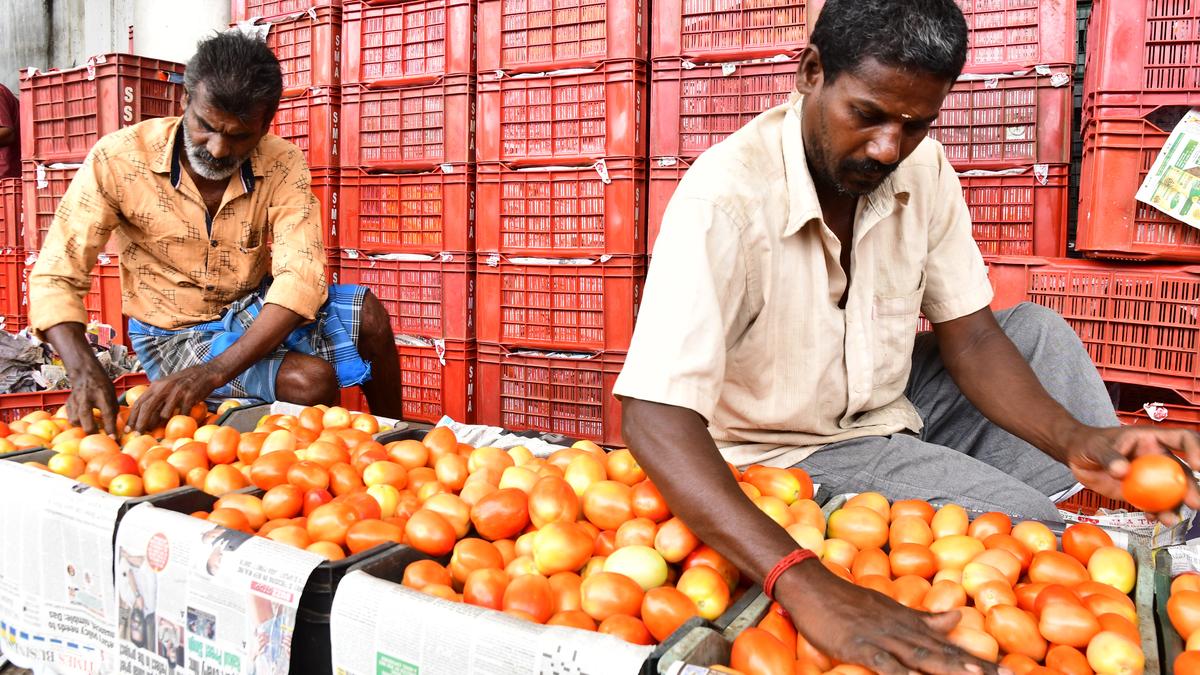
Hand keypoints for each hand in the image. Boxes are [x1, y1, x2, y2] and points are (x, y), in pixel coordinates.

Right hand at [66, 359, 119, 436]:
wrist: (85, 373)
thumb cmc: (101, 385)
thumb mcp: (112, 395)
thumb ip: (112, 411)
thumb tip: (113, 429)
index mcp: (101, 394)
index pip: (106, 413)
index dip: (110, 427)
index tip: (113, 438)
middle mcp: (86, 397)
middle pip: (85, 417)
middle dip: (91, 430)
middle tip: (98, 438)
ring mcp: (75, 400)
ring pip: (75, 419)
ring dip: (83, 427)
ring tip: (91, 429)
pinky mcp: (68, 403)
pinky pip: (70, 418)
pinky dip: (77, 423)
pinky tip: (83, 423)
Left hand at [127, 366, 219, 431]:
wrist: (206, 373)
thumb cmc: (185, 382)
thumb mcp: (167, 386)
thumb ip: (157, 398)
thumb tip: (146, 418)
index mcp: (157, 385)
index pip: (139, 402)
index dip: (132, 417)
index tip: (128, 429)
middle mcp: (165, 387)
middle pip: (148, 408)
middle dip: (140, 423)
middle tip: (137, 434)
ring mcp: (177, 391)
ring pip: (164, 413)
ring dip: (162, 423)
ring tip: (161, 429)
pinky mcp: (190, 396)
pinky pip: (182, 414)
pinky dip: (181, 420)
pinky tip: (181, 421)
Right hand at [778, 559, 998, 673]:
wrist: (811, 585)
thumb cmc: (847, 600)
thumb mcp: (889, 608)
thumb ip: (923, 617)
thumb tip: (958, 616)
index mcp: (911, 622)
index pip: (950, 644)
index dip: (980, 659)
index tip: (1008, 671)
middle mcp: (902, 628)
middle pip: (944, 652)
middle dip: (976, 666)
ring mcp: (881, 637)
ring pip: (921, 656)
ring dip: (949, 666)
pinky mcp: (859, 645)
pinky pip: (884, 663)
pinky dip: (900, 672)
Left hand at [1063, 424, 1199, 523]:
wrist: (1077, 457)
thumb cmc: (1088, 443)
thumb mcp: (1096, 447)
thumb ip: (1109, 457)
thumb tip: (1122, 471)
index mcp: (1151, 439)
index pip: (1183, 439)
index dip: (1196, 449)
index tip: (1198, 464)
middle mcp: (1156, 458)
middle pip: (1183, 471)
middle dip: (1191, 487)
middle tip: (1194, 502)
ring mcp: (1150, 476)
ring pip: (1171, 492)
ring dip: (1175, 506)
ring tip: (1169, 518)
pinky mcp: (1140, 492)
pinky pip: (1154, 504)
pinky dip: (1156, 512)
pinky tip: (1153, 518)